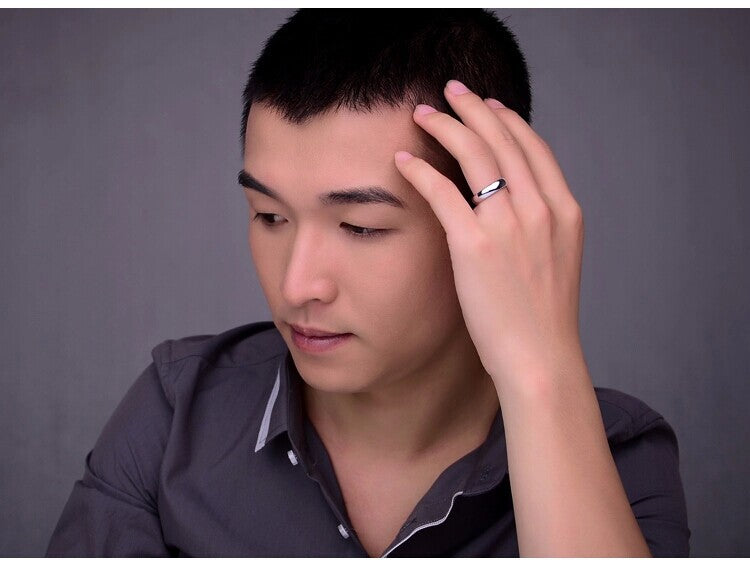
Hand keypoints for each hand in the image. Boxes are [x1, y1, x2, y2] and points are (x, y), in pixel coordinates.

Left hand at [394, 80, 585, 394]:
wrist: (540, 358)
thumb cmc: (542, 319)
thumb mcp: (555, 262)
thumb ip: (538, 228)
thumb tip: (511, 207)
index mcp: (564, 211)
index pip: (534, 148)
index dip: (508, 121)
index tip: (489, 106)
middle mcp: (540, 208)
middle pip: (504, 139)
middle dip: (474, 108)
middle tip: (451, 91)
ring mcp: (509, 224)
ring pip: (474, 155)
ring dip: (446, 126)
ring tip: (423, 112)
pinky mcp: (475, 244)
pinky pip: (441, 192)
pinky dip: (420, 170)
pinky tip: (403, 159)